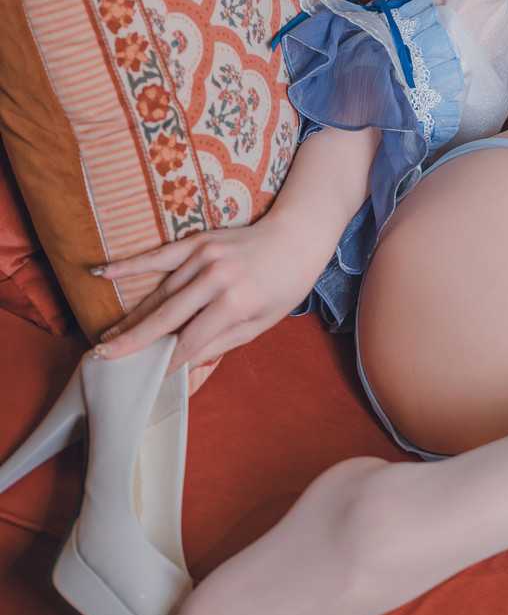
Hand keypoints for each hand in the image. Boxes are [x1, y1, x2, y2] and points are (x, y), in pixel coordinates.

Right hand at [89, 216, 319, 377]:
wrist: (298, 236)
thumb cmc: (283, 286)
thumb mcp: (261, 323)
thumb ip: (221, 343)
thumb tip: (185, 366)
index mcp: (235, 301)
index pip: (192, 338)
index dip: (170, 360)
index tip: (148, 377)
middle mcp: (216, 277)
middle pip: (166, 316)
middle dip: (135, 340)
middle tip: (105, 357)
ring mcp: (204, 256)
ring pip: (160, 292)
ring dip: (133, 316)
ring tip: (110, 337)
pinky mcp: (198, 240)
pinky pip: (157, 255)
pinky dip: (129, 265)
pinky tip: (102, 273)